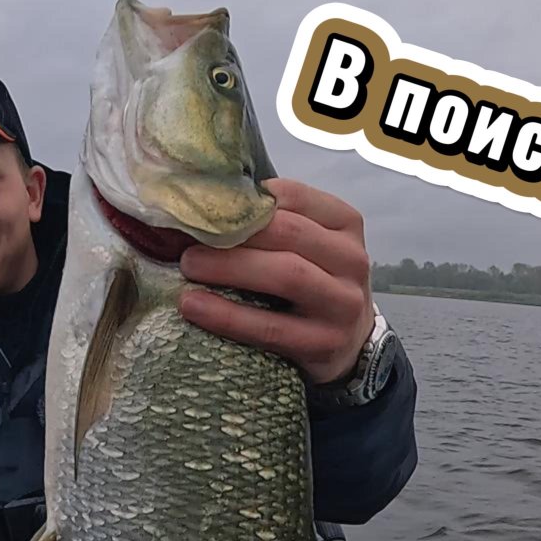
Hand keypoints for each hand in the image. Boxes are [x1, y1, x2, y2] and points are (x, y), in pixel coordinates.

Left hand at [177, 177, 375, 385]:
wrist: (351, 342)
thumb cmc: (315, 283)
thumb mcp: (309, 245)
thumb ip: (275, 223)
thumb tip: (205, 204)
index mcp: (345, 224)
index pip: (296, 197)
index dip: (250, 200)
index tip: (209, 207)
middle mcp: (352, 260)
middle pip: (289, 233)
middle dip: (235, 233)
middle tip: (188, 240)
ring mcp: (343, 303)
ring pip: (286, 275)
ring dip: (229, 267)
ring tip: (189, 266)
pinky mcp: (324, 343)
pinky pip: (269, 327)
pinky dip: (227, 315)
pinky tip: (194, 305)